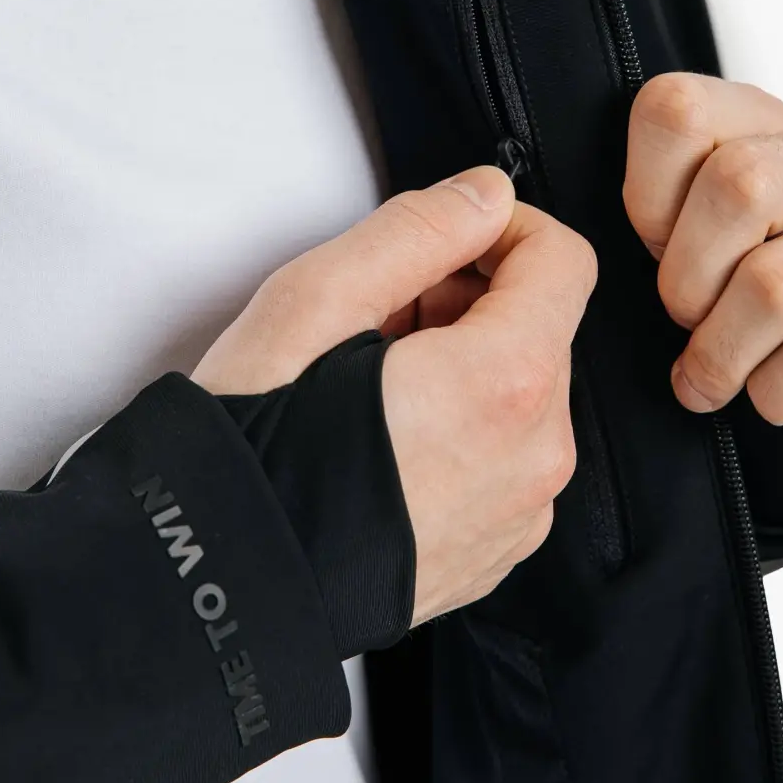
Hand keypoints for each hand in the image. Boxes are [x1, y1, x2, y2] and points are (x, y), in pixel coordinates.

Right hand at [191, 165, 596, 625]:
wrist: (218, 587)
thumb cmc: (252, 449)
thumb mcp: (316, 303)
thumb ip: (419, 231)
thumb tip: (489, 194)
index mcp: (505, 386)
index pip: (563, 262)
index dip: (506, 228)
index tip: (449, 235)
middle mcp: (535, 457)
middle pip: (542, 327)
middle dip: (471, 298)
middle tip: (382, 314)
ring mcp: (521, 513)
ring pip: (526, 391)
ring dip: (467, 361)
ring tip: (374, 379)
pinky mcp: (498, 550)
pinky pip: (510, 456)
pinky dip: (467, 425)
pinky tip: (391, 436)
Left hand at [623, 73, 782, 437]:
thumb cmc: (741, 292)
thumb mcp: (681, 236)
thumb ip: (646, 208)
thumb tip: (567, 238)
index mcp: (764, 123)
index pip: (675, 110)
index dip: (646, 195)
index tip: (656, 244)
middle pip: (737, 186)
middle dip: (688, 280)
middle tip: (688, 317)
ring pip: (776, 283)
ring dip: (724, 351)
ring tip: (720, 368)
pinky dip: (774, 392)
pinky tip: (774, 388)